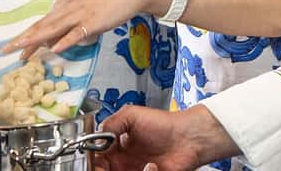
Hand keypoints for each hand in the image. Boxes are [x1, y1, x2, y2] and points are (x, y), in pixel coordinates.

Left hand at [3, 0, 163, 58]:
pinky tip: (56, 48)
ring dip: (36, 39)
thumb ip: (67, 20)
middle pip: (41, 26)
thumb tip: (53, 39)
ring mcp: (79, 14)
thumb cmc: (107, 0)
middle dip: (23, 39)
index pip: (41, 23)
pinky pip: (77, 33)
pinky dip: (66, 40)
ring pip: (54, 29)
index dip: (25, 36)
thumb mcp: (82, 7)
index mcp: (63, 5)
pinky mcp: (93, 21)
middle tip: (5, 50)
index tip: (11, 47)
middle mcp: (67, 8)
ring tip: (22, 49)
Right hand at [95, 105, 237, 170]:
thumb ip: (111, 123)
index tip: (94, 161)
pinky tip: (153, 166)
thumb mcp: (132, 115)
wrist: (189, 137)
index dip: (92, 161)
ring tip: (142, 163)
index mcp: (116, 146)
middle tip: (108, 167)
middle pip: (103, 170)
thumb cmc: (164, 124)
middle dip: (103, 170)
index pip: (96, 158)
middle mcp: (123, 162)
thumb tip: (95, 137)